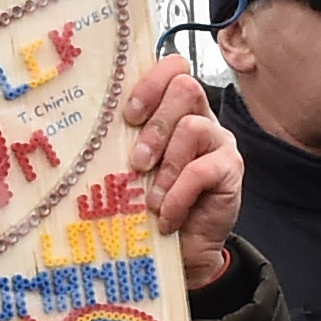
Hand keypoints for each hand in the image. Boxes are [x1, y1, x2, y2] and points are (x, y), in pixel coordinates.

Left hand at [122, 54, 241, 292]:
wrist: (183, 252)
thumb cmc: (152, 206)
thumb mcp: (133, 169)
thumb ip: (125, 143)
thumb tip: (89, 130)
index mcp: (175, 109)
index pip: (174, 68)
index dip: (151, 82)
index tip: (128, 116)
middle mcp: (202, 118)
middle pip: (185, 88)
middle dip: (156, 124)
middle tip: (137, 161)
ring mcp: (220, 143)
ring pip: (193, 127)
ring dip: (166, 165)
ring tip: (151, 198)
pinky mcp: (231, 170)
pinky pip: (203, 170)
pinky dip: (178, 194)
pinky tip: (166, 215)